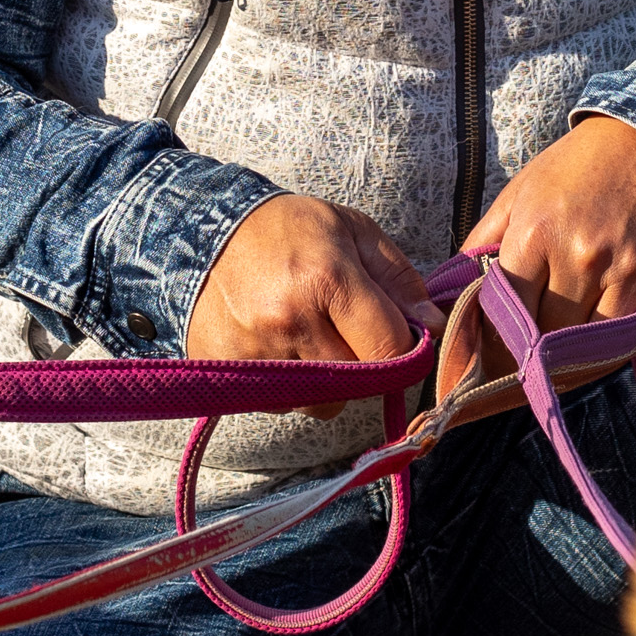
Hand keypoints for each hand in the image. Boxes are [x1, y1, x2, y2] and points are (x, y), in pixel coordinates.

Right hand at [185, 194, 437, 404]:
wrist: (202, 234)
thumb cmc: (288, 230)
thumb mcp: (354, 232)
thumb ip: (400, 280)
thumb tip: (433, 328)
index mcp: (327, 279)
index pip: (391, 349)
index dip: (405, 347)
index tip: (398, 333)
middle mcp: (289, 321)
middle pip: (360, 381)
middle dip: (366, 361)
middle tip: (347, 327)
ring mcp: (255, 353)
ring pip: (325, 402)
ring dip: (330, 380)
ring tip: (310, 334)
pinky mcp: (230, 374)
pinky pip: (285, 405)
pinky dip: (293, 386)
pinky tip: (280, 346)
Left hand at [457, 113, 635, 330]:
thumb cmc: (577, 165)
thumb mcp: (520, 192)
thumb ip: (483, 241)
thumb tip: (453, 288)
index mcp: (537, 234)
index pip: (507, 312)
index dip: (498, 339)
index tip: (497, 353)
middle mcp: (582, 256)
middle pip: (552, 335)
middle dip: (542, 346)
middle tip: (538, 351)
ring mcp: (629, 270)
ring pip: (599, 343)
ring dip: (589, 348)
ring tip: (582, 340)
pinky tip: (630, 323)